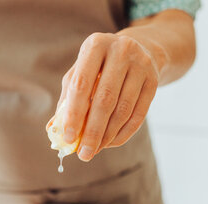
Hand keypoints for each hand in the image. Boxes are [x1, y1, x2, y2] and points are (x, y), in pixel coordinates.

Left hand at [54, 32, 164, 160]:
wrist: (139, 47)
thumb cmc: (99, 65)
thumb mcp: (80, 72)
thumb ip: (67, 99)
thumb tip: (54, 131)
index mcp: (95, 45)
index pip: (81, 85)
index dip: (74, 114)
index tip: (69, 138)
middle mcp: (121, 50)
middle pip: (104, 100)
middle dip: (92, 132)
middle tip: (83, 154)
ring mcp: (141, 64)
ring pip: (123, 110)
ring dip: (107, 136)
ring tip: (94, 150)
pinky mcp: (154, 80)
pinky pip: (139, 114)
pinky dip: (123, 133)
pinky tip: (110, 143)